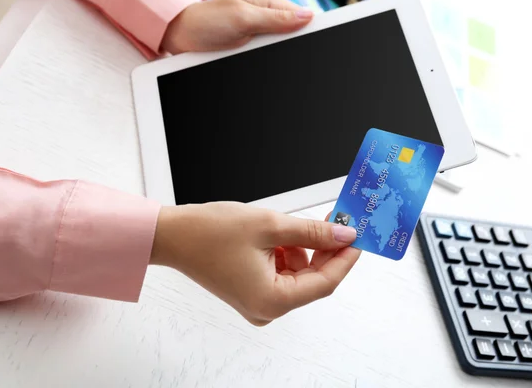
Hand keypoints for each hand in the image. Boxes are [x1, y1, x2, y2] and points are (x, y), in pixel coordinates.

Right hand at [150, 202, 360, 325]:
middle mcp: (266, 309)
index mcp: (271, 301)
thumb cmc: (209, 233)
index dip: (345, 258)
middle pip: (312, 279)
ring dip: (303, 248)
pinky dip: (288, 252)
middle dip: (325, 249)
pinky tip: (279, 234)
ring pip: (299, 273)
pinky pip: (283, 272)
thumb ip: (312, 233)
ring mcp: (259, 302)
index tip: (358, 237)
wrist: (173, 235)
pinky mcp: (253, 291)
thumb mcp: (270, 226)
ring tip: (295, 223)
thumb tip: (343, 235)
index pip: (325, 282)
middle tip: (336, 223)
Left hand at [162, 0, 313, 53]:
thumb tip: (306, 16)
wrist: (180, 37)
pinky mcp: (249, 50)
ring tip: (263, 57)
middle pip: (293, 36)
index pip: (301, 15)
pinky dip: (265, 60)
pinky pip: (265, 57)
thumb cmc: (207, 21)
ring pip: (280, 49)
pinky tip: (260, 61)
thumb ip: (274, 18)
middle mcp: (266, 19)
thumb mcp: (243, 18)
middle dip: (295, 46)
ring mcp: (258, 36)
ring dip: (278, 55)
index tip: (322, 40)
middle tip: (280, 52)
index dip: (313, 27)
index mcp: (268, 5)